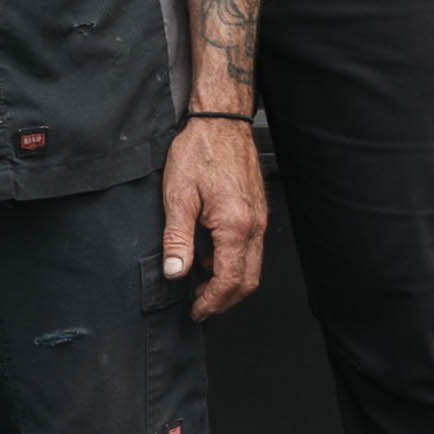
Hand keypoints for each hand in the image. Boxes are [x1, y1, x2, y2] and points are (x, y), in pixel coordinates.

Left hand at [160, 114, 267, 318]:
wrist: (220, 123)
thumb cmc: (199, 152)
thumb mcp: (177, 197)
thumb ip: (177, 240)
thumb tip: (175, 272)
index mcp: (235, 226)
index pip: (229, 281)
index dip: (212, 302)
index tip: (195, 310)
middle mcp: (253, 226)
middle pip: (247, 281)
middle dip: (223, 300)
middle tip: (198, 304)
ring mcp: (258, 220)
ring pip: (252, 267)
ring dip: (228, 282)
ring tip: (199, 281)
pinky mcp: (256, 212)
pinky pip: (250, 249)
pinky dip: (232, 262)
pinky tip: (209, 256)